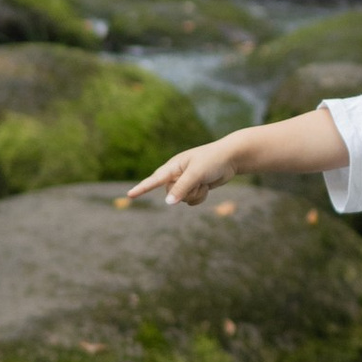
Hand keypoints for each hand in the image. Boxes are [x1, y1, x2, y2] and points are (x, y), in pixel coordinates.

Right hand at [123, 133, 249, 206]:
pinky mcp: (195, 187)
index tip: (130, 195)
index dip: (142, 188)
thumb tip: (168, 203)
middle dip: (186, 191)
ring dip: (195, 194)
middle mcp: (176, 174)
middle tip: (199, 179)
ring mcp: (186, 182)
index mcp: (173, 166)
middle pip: (171, 194)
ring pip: (182, 199)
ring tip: (204, 181)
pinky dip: (200, 197)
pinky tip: (207, 186)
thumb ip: (181, 188)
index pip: (154, 179)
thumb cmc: (212, 160)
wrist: (231, 158)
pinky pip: (192, 201)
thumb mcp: (196, 173)